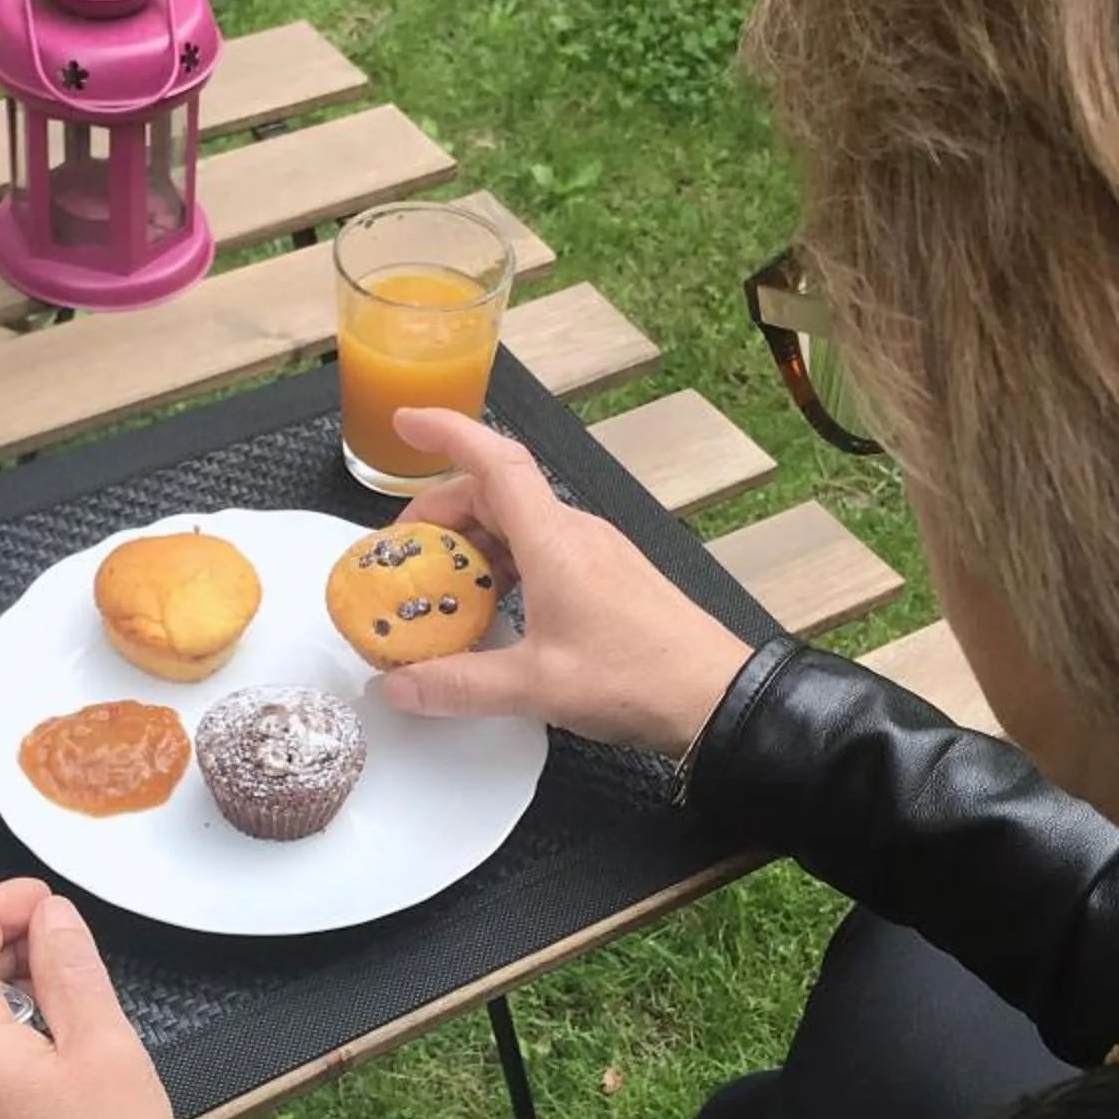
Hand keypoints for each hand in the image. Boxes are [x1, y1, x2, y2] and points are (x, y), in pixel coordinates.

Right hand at [378, 407, 754, 752]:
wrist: (716, 696)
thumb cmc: (640, 677)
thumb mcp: (538, 686)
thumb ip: (461, 685)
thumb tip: (401, 687)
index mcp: (554, 539)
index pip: (494, 460)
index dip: (446, 434)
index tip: (406, 422)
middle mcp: (574, 533)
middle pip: (494, 495)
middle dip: (441, 515)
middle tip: (404, 555)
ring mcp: (593, 553)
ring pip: (518, 526)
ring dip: (473, 546)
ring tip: (441, 588)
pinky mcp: (605, 578)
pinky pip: (542, 553)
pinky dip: (505, 568)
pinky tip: (492, 610)